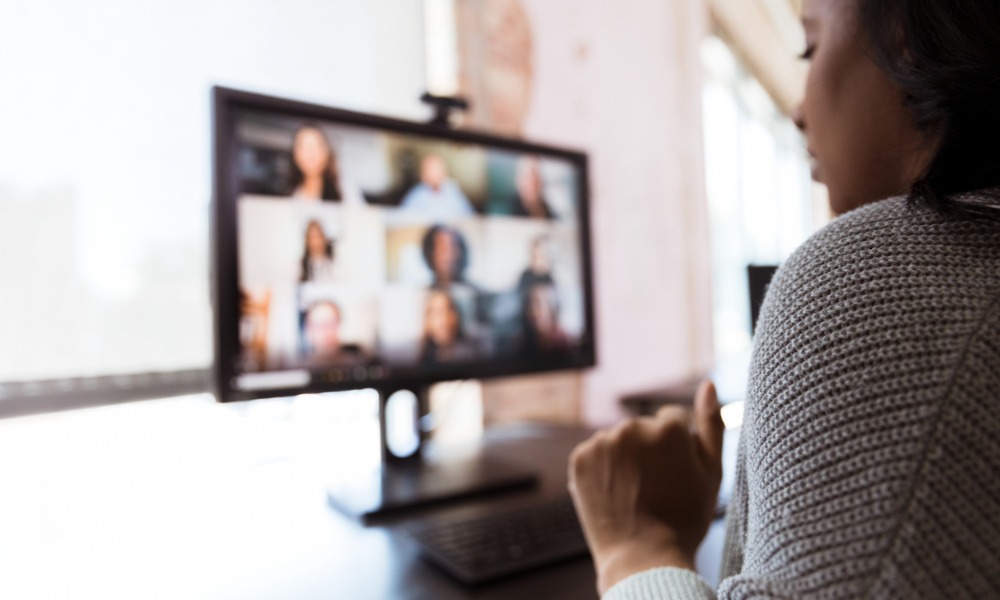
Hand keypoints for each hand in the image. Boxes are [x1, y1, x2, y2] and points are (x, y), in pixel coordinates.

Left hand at [568, 381, 723, 594]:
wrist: (643, 559)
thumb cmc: (685, 519)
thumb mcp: (711, 473)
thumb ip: (711, 424)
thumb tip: (708, 384)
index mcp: (668, 427)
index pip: (672, 420)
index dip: (676, 449)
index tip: (674, 476)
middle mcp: (632, 426)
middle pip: (643, 429)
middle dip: (648, 451)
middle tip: (654, 489)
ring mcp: (602, 442)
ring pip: (618, 441)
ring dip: (624, 459)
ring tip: (633, 493)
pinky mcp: (580, 457)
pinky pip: (595, 454)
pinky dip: (601, 469)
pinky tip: (613, 493)